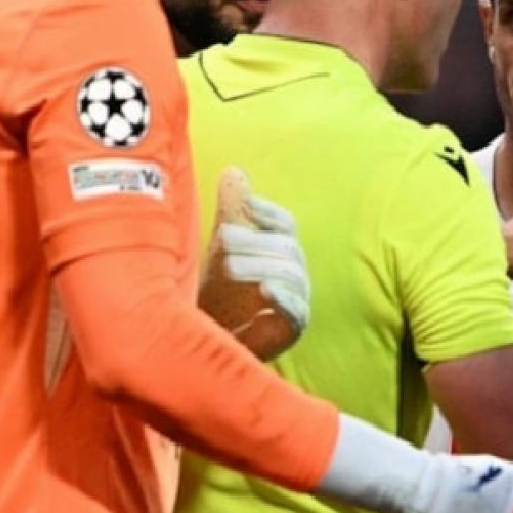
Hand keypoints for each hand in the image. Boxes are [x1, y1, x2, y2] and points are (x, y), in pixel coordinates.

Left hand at [199, 167, 309, 360]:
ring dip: (261, 266)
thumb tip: (235, 172)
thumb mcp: (221, 247)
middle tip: (222, 239)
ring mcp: (296, 299)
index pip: (284, 223)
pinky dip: (284, 298)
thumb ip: (231, 211)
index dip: (267, 212)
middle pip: (286, 247)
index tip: (244, 206)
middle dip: (254, 241)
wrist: (214, 340)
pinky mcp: (293, 327)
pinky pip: (298, 310)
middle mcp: (293, 271)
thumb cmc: (220, 290)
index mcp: (279, 248)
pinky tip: (265, 290)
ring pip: (292, 275)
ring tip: (229, 266)